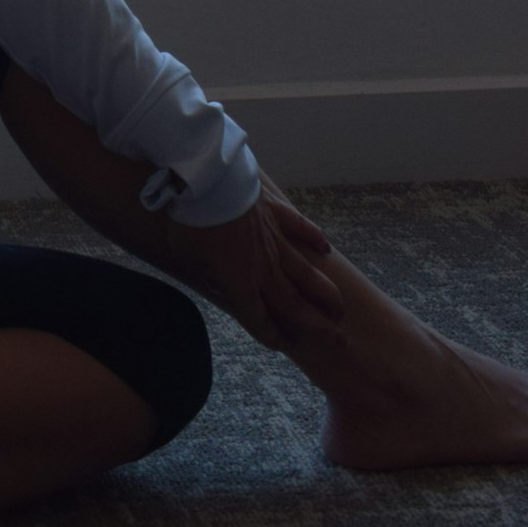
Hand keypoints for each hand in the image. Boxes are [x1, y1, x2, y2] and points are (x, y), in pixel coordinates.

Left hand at [181, 184, 346, 349]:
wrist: (206, 182)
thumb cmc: (191, 221)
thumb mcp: (186, 257)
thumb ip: (204, 274)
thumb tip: (215, 281)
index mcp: (239, 283)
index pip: (259, 320)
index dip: (272, 336)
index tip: (285, 344)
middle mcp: (264, 268)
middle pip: (295, 304)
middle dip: (318, 326)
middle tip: (339, 339)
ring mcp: (275, 240)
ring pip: (307, 274)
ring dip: (326, 293)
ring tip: (340, 308)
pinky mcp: (277, 213)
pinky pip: (302, 229)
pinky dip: (315, 239)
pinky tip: (326, 249)